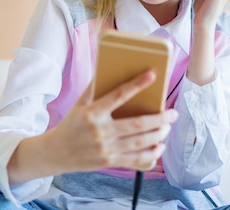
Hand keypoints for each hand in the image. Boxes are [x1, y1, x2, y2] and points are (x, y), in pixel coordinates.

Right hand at [41, 70, 177, 173]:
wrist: (56, 152)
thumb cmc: (71, 124)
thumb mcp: (79, 104)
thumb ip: (94, 88)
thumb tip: (108, 67)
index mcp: (92, 113)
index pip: (118, 95)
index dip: (136, 84)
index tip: (152, 75)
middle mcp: (100, 131)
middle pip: (136, 124)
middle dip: (159, 118)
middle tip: (173, 113)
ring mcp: (105, 149)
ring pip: (139, 142)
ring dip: (158, 134)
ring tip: (168, 126)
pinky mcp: (109, 161)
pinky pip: (135, 159)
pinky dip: (151, 153)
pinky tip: (159, 146)